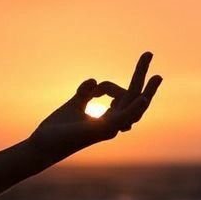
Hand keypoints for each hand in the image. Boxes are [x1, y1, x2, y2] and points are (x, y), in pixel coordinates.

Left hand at [28, 51, 162, 161]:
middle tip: (148, 53)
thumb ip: (85, 93)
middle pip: (133, 97)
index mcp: (107, 120)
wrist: (43, 146)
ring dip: (148, 91)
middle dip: (141, 77)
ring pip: (134, 107)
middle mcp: (112, 125)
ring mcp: (109, 128)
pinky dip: (133, 109)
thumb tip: (94, 80)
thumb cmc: (57, 130)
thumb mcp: (73, 105)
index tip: (91, 88)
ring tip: (157, 76)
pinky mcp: (102, 130)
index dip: (107, 87)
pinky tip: (141, 98)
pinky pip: (123, 118)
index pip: (121, 97)